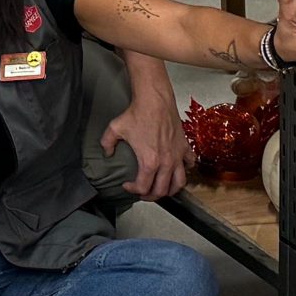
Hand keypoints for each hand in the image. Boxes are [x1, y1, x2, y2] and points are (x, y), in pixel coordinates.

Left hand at [102, 78, 189, 201]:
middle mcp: (166, 162)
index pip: (143, 187)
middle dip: (151, 196)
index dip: (133, 190)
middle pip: (162, 190)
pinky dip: (185, 170)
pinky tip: (177, 169)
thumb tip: (107, 153)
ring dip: (170, 189)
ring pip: (179, 183)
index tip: (127, 185)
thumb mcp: (115, 129)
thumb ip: (107, 143)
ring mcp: (177, 155)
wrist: (155, 100)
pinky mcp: (184, 147)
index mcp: (149, 162)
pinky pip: (189, 164)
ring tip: (162, 188)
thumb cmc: (137, 113)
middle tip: (143, 193)